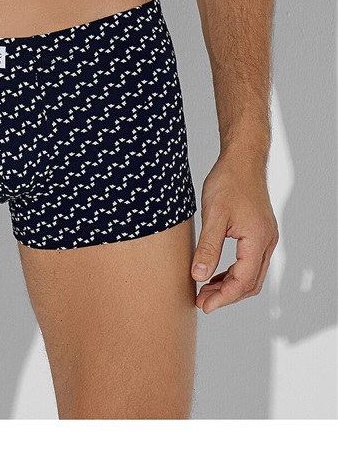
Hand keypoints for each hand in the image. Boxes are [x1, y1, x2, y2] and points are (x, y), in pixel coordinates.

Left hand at [192, 152, 278, 312]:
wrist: (242, 160)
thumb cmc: (229, 181)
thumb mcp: (213, 215)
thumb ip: (208, 247)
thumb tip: (199, 276)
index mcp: (257, 240)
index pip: (242, 281)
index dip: (223, 298)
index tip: (204, 305)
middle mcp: (267, 242)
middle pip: (250, 282)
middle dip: (226, 296)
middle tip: (202, 302)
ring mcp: (266, 237)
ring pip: (252, 274)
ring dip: (230, 286)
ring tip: (206, 290)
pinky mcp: (260, 233)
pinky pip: (250, 262)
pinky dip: (234, 272)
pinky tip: (216, 273)